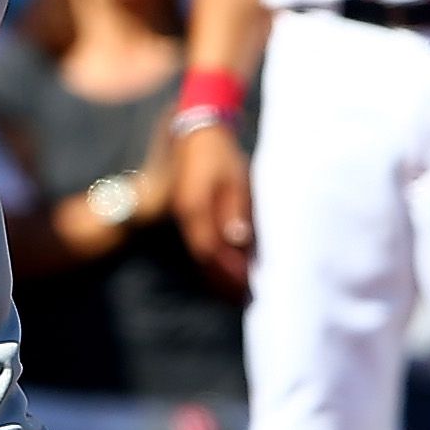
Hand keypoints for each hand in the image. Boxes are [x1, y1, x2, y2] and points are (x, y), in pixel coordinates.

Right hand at [170, 120, 254, 294]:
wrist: (196, 133)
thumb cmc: (220, 155)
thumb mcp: (234, 180)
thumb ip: (235, 211)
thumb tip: (237, 240)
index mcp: (195, 208)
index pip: (209, 250)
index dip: (228, 271)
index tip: (247, 286)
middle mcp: (184, 216)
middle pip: (202, 258)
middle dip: (223, 280)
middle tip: (245, 297)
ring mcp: (182, 215)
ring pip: (199, 253)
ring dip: (218, 272)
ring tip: (238, 289)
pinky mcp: (186, 214)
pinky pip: (198, 242)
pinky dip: (213, 259)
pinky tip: (228, 264)